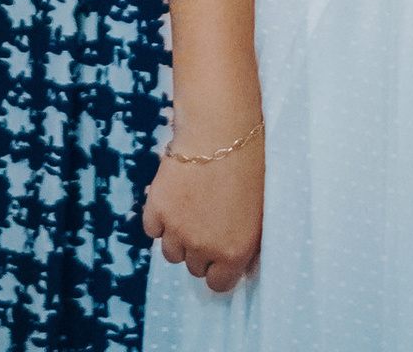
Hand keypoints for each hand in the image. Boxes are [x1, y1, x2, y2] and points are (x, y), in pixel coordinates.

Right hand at [143, 129, 263, 294]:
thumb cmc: (248, 163)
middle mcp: (204, 247)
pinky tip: (172, 198)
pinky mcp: (157, 208)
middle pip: (193, 267)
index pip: (218, 284)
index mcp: (234, 252)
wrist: (219, 128)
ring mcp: (178, 230)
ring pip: (170, 253)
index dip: (218, 269)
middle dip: (199, 249)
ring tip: (189, 209)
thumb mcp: (259, 211)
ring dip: (178, 237)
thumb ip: (248, 243)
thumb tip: (242, 264)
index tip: (218, 254)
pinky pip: (152, 229)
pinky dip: (159, 218)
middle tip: (205, 221)